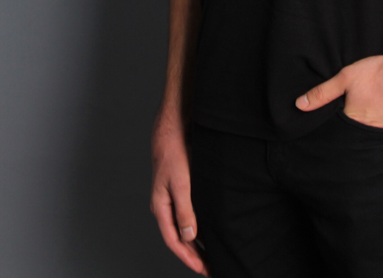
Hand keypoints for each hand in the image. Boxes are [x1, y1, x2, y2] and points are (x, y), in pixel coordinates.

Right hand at [150, 118, 209, 275]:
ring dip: (196, 242)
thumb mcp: (181, 184)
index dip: (189, 257)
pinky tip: (209, 229)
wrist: (173, 128)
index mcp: (161, 208)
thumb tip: (189, 236)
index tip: (203, 270)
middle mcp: (165, 206)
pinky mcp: (181, 188)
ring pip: (184, 227)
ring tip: (211, 254)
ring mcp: (172, 197)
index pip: (174, 241)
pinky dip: (199, 225)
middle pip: (179, 238)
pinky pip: (189, 214)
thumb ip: (184, 210)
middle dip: (194, 255)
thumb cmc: (174, 154)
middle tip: (211, 268)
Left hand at [295, 54, 382, 128]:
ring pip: (375, 130)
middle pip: (358, 131)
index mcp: (353, 120)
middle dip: (356, 124)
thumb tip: (299, 105)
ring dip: (373, 123)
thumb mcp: (345, 77)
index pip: (340, 129)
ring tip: (375, 107)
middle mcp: (369, 130)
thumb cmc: (377, 72)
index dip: (339, 121)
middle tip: (361, 107)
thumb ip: (322, 93)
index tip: (340, 115)